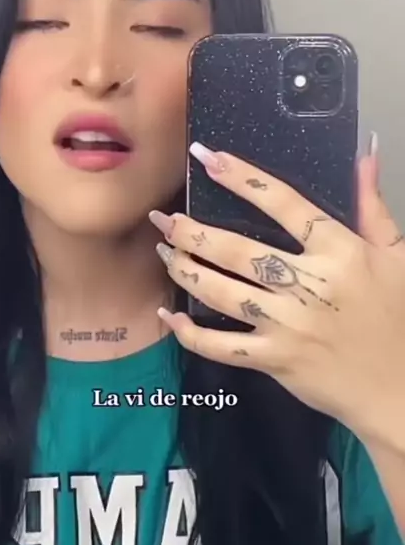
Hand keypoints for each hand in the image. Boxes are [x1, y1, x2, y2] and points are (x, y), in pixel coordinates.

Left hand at [150, 139, 404, 445]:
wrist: (401, 390)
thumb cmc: (400, 317)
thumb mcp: (398, 256)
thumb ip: (372, 205)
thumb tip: (365, 154)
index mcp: (339, 253)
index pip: (284, 205)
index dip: (242, 179)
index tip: (207, 158)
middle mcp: (308, 286)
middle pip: (237, 250)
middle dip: (193, 231)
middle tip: (164, 218)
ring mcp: (288, 326)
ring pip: (221, 293)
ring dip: (186, 270)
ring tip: (164, 251)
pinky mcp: (275, 360)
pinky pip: (222, 347)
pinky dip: (190, 334)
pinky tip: (169, 317)